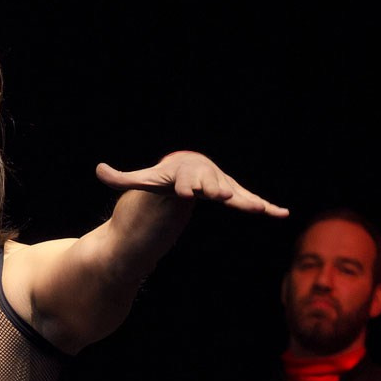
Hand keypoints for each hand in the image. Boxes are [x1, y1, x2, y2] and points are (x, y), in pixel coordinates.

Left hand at [96, 152, 287, 216]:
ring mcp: (222, 186)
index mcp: (186, 175)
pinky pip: (250, 201)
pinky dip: (266, 206)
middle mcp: (207, 178)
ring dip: (247, 202)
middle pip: (212, 186)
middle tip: (223, 196)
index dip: (187, 187)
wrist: (188, 167)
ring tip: (259, 209)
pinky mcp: (234, 195)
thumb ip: (122, 178)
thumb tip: (98, 170)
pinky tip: (282, 214)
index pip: (186, 182)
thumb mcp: (144, 180)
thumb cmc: (164, 177)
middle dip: (217, 190)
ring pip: (236, 194)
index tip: (187, 193)